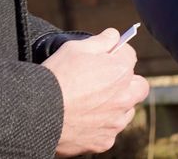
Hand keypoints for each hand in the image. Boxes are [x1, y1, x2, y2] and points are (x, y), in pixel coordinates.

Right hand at [41, 28, 150, 155]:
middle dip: (127, 82)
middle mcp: (124, 98)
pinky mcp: (104, 141)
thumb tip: (114, 36)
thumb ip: (101, 40)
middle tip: (107, 80)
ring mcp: (115, 122)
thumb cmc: (57, 76)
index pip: (130, 57)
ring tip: (93, 101)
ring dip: (117, 105)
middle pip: (139, 86)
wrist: (38, 112)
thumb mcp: (76, 47)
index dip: (117, 54)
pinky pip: (110, 131)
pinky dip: (102, 125)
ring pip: (127, 111)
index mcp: (120, 71)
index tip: (106, 57)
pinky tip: (85, 119)